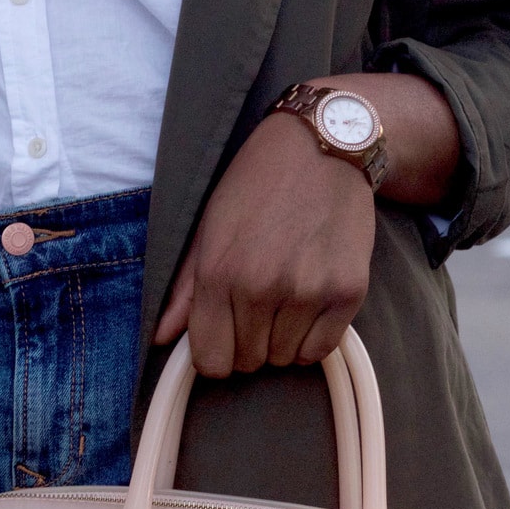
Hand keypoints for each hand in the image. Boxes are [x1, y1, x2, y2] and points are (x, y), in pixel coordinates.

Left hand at [153, 72, 460, 377]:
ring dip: (282, 338)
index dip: (216, 354)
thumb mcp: (209, 227)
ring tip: (286, 296)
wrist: (323, 146)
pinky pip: (320, 350)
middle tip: (258, 305)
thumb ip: (184, 288)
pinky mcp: (348, 292)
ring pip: (285, 358)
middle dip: (249, 343)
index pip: (213, 360)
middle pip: (249, 362)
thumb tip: (162, 338)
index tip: (225, 335)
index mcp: (219, 273)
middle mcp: (262, 288)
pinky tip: (309, 304)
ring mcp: (308, 292)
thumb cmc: (257, 184)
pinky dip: (313, 338)